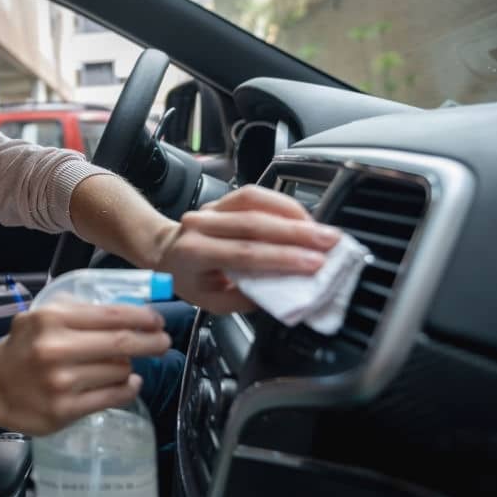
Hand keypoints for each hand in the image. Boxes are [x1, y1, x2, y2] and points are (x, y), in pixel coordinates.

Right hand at [0, 303, 169, 434]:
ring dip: (129, 367)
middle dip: (151, 341)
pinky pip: (112, 397)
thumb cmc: (23, 347)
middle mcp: (56, 350)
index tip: (158, 320)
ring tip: (125, 365)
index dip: (142, 317)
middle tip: (164, 341)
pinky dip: (127, 388)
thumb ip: (79, 311)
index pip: (111, 315)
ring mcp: (61, 383)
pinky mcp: (64, 411)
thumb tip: (129, 309)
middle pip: (122, 344)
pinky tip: (129, 383)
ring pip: (118, 371)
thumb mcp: (41, 316)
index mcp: (52, 320)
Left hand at [156, 185, 341, 312]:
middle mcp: (201, 224)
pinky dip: (283, 204)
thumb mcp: (211, 303)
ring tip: (321, 230)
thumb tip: (284, 291)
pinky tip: (303, 216)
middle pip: (255, 224)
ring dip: (294, 214)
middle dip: (297, 233)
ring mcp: (212, 207)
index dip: (283, 257)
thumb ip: (246, 300)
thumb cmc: (189, 279)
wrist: (166, 251)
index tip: (314, 263)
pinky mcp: (224, 197)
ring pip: (257, 202)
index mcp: (195, 253)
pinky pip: (256, 194)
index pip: (245, 253)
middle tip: (330, 243)